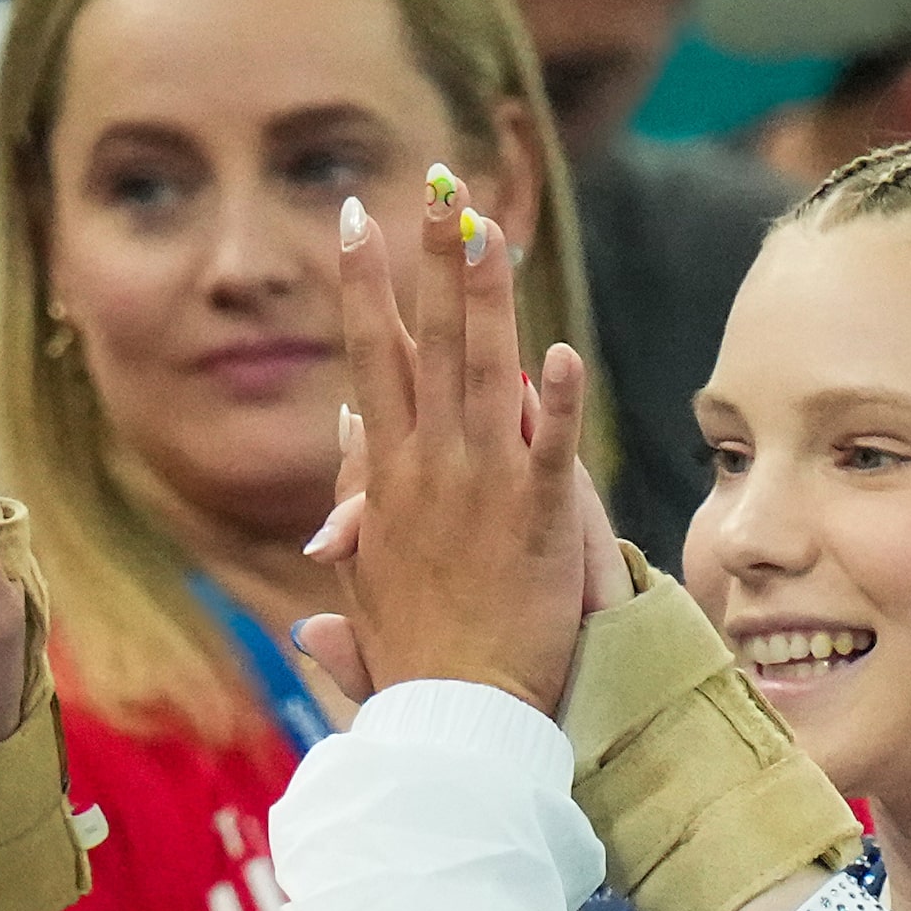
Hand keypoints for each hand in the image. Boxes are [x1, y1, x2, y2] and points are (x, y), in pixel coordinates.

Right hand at [289, 184, 587, 715]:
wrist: (454, 721)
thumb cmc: (414, 658)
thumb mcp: (364, 575)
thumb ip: (354, 499)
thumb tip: (346, 428)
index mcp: (385, 481)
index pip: (371, 363)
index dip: (365, 289)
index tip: (358, 223)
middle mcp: (428, 472)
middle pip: (425, 347)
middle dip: (427, 263)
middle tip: (434, 188)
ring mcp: (483, 492)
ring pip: (486, 375)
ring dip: (486, 300)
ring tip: (490, 229)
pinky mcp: (539, 522)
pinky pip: (553, 449)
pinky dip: (559, 402)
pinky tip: (564, 351)